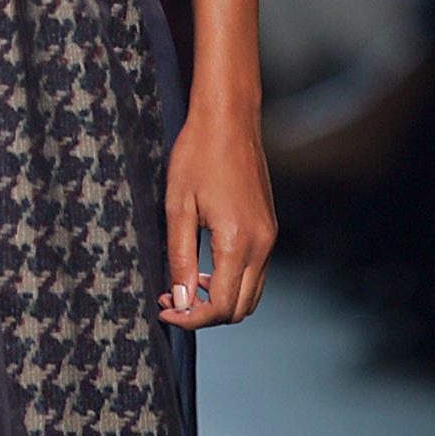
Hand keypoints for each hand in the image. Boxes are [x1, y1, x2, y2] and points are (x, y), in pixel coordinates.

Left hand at [156, 100, 276, 328]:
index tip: (165, 309)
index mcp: (238, 241)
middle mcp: (262, 244)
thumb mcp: (178, 206)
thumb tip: (181, 299)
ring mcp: (269, 236)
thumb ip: (181, 258)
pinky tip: (205, 265)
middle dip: (205, 313)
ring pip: (251, 294)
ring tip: (185, 284)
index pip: (221, 306)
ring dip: (220, 299)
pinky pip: (256, 272)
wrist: (229, 118)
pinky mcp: (269, 227)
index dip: (191, 318)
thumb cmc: (198, 154)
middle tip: (172, 298)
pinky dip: (232, 281)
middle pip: (240, 308)